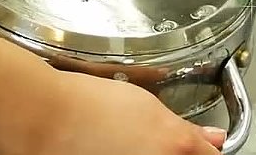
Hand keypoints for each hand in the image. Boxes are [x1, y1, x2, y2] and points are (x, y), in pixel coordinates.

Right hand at [23, 71, 225, 154]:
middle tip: (148, 141)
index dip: (205, 149)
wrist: (43, 118)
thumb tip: (213, 140)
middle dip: (176, 154)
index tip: (199, 146)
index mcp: (177, 148)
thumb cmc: (88, 106)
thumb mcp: (146, 106)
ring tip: (122, 144)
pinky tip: (109, 150)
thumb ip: (187, 130)